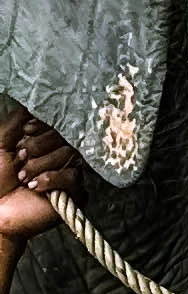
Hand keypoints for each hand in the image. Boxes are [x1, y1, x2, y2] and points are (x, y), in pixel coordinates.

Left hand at [0, 108, 76, 242]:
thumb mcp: (0, 144)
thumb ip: (17, 120)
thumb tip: (31, 99)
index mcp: (42, 142)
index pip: (55, 123)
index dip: (40, 128)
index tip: (23, 136)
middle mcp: (57, 156)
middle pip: (64, 137)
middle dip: (38, 148)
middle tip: (19, 160)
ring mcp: (67, 174)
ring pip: (69, 155)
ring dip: (41, 165)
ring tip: (23, 178)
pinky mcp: (75, 193)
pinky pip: (74, 176)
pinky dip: (51, 179)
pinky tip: (35, 187)